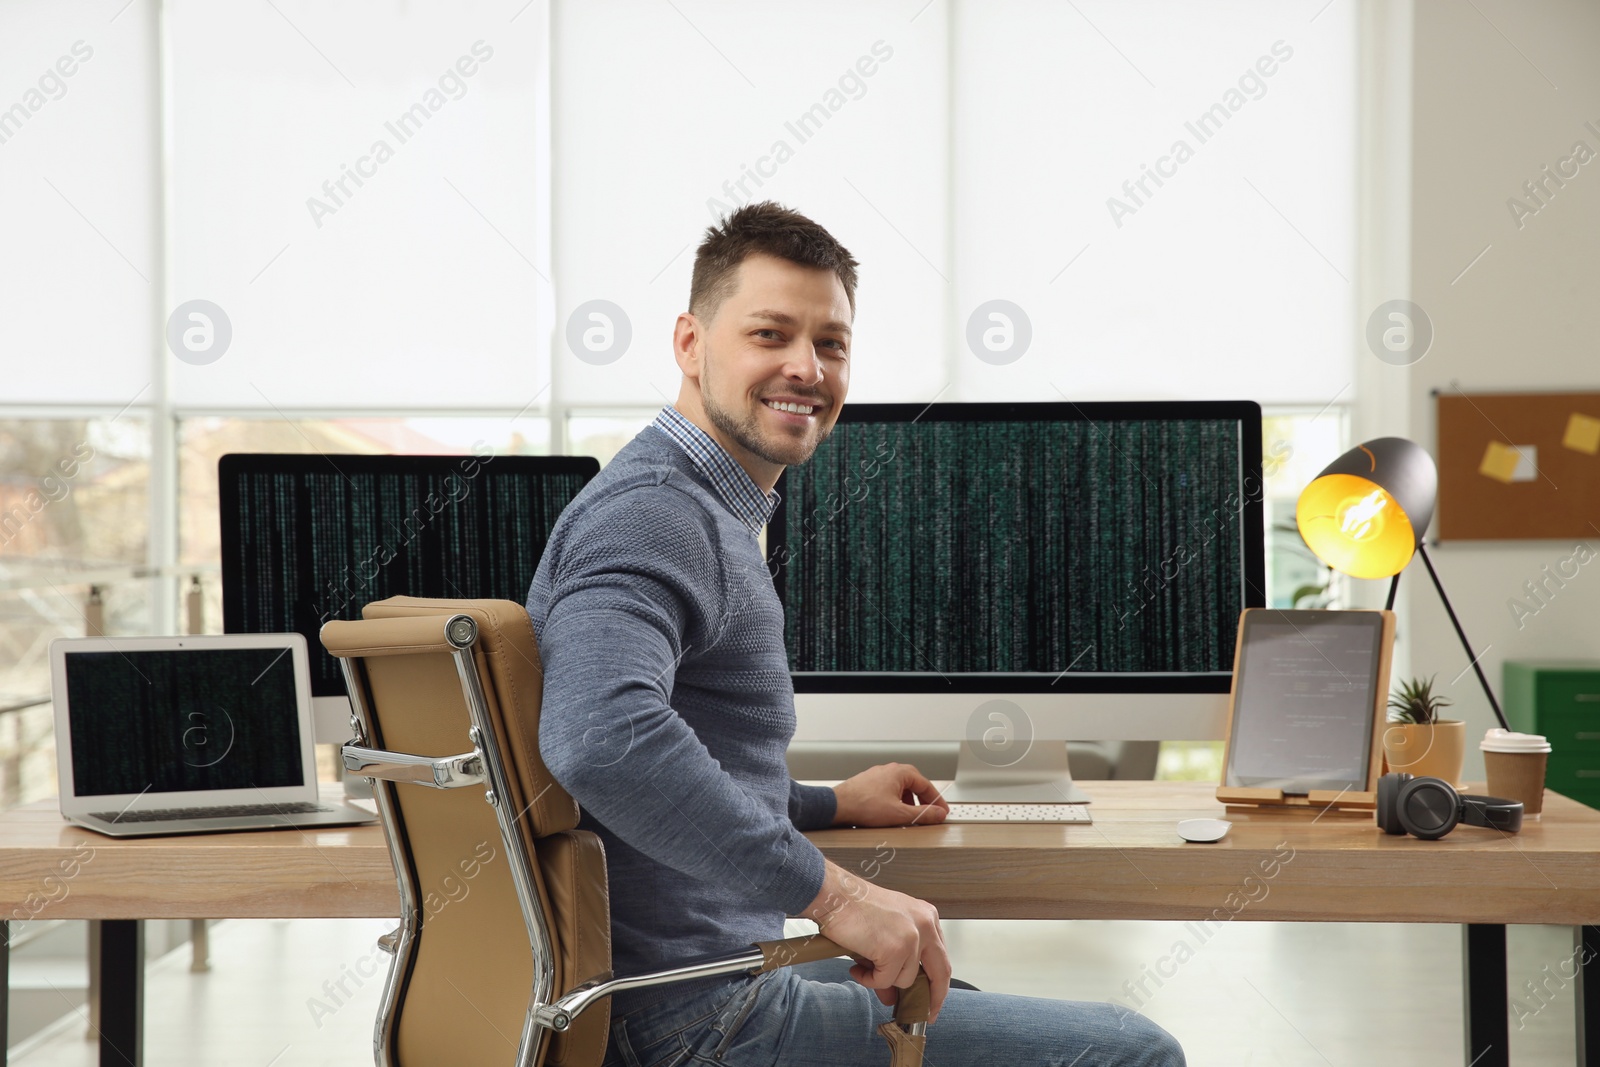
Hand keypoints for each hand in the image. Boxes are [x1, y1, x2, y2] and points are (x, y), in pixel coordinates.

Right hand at [801, 860, 951, 1023]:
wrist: (835, 895)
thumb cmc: (856, 908)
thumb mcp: (884, 936)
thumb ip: (896, 965)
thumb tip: (893, 996)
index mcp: (927, 916)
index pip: (942, 957)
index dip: (938, 984)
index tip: (932, 1001)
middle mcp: (925, 924)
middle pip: (941, 973)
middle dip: (933, 998)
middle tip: (924, 1014)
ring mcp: (912, 937)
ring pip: (906, 979)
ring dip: (882, 979)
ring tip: (863, 966)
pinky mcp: (895, 949)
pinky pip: (885, 980)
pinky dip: (869, 980)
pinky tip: (857, 967)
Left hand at [832, 762, 948, 827]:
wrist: (837, 806)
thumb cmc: (864, 806)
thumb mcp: (900, 814)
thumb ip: (922, 814)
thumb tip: (938, 814)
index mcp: (901, 772)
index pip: (926, 785)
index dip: (937, 801)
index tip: (942, 812)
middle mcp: (890, 770)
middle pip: (915, 784)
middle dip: (924, 800)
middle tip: (931, 813)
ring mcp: (878, 775)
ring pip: (902, 788)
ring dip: (910, 801)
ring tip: (912, 816)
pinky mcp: (869, 783)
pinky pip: (890, 790)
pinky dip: (897, 801)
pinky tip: (894, 813)